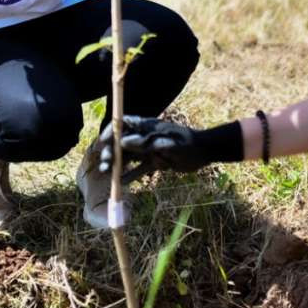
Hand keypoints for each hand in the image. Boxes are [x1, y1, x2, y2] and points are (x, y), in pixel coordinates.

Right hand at [96, 115, 242, 183]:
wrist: (204, 153)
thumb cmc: (187, 143)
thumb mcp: (166, 143)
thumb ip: (146, 142)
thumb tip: (123, 142)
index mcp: (147, 127)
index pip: (124, 124)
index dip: (111, 131)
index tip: (103, 142)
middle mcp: (145, 137)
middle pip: (122, 142)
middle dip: (112, 152)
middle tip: (105, 165)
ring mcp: (149, 150)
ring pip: (129, 156)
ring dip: (118, 165)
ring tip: (108, 174)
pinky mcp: (155, 162)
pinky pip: (139, 169)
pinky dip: (130, 175)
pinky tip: (121, 184)